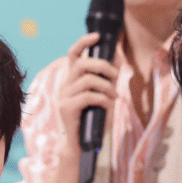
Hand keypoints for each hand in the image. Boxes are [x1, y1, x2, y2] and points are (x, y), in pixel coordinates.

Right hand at [55, 33, 120, 148]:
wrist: (81, 145)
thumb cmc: (93, 120)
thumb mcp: (102, 95)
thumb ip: (107, 79)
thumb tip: (118, 59)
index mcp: (72, 79)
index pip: (72, 54)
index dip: (83, 42)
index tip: (97, 36)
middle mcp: (65, 85)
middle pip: (83, 63)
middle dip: (104, 66)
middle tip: (117, 77)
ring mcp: (63, 96)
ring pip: (88, 80)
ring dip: (107, 87)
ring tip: (115, 97)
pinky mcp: (66, 108)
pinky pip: (89, 96)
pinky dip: (104, 100)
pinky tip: (108, 106)